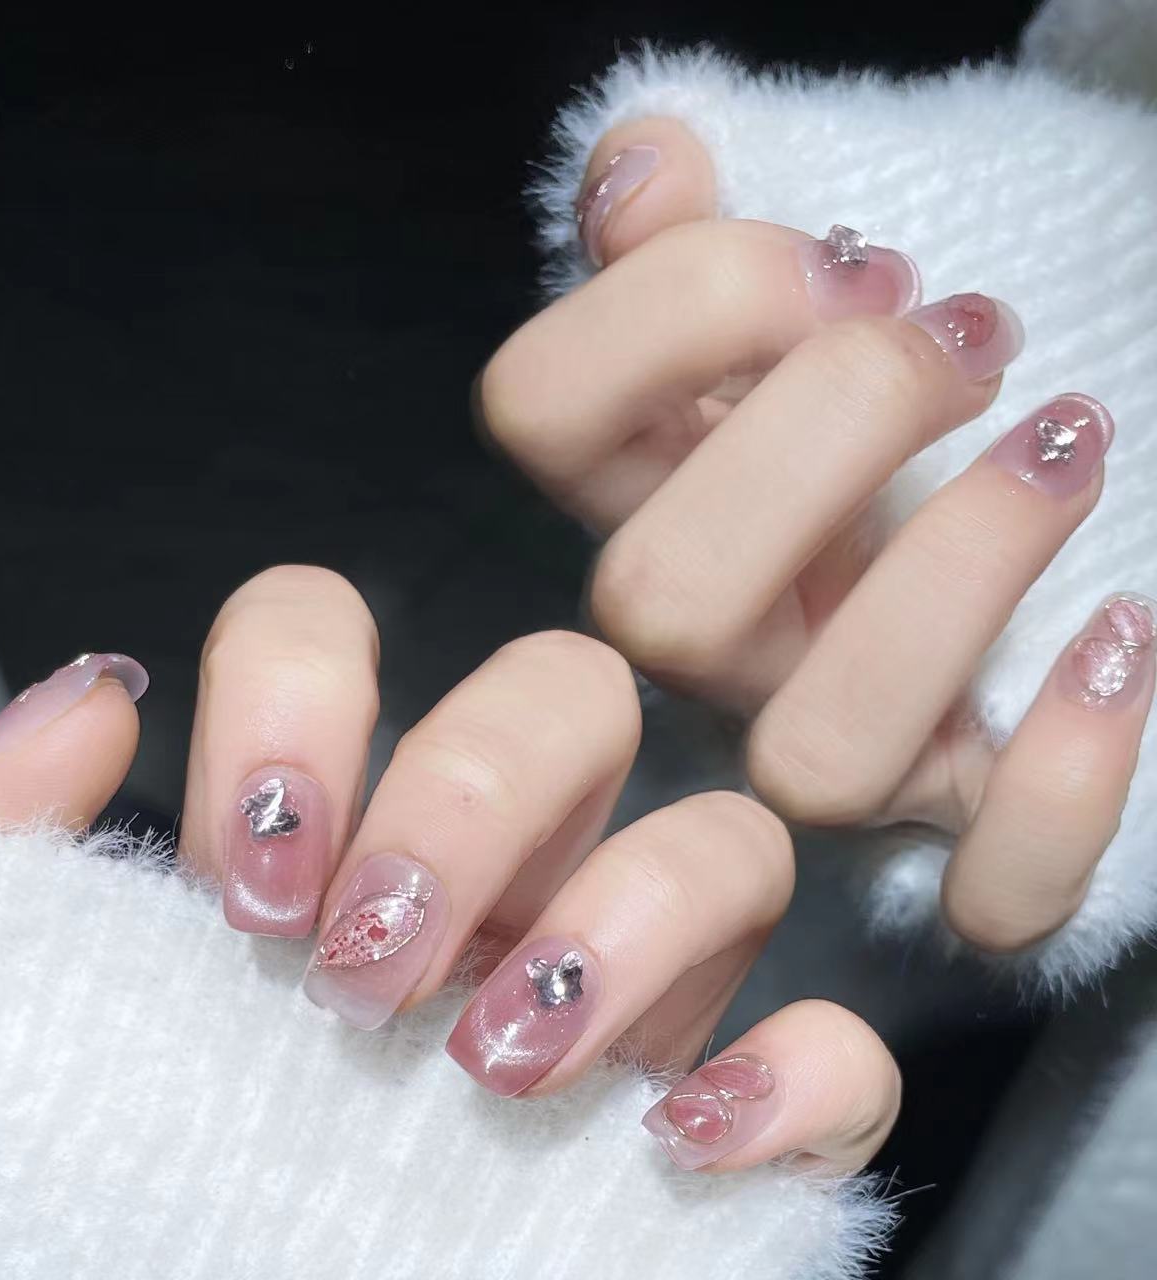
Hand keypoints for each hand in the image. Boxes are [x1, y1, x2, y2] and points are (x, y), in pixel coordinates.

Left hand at [0, 565, 898, 1173]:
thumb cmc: (51, 1192)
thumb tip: (90, 704)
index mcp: (323, 838)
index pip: (336, 632)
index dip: (306, 690)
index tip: (261, 861)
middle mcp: (483, 890)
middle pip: (569, 694)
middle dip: (480, 794)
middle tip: (371, 962)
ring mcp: (611, 1004)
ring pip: (724, 841)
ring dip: (629, 918)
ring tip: (500, 1058)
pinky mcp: (714, 1144)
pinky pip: (836, 1054)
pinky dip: (800, 1074)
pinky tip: (688, 1137)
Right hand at [480, 117, 1155, 954]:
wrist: (1023, 506)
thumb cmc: (906, 392)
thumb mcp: (804, 287)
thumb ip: (698, 228)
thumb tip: (645, 166)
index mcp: (647, 488)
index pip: (537, 414)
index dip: (678, 314)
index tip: (845, 260)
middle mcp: (712, 637)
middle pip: (654, 602)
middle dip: (826, 431)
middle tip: (970, 338)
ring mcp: (827, 737)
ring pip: (816, 759)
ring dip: (954, 578)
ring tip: (1070, 441)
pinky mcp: (962, 821)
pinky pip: (984, 891)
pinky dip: (1061, 780)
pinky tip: (1119, 634)